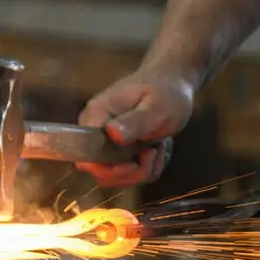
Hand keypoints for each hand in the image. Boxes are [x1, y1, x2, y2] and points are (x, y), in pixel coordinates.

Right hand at [76, 63, 194, 186]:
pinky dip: (148, 169)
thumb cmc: (165, 90)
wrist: (173, 84)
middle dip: (130, 173)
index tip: (133, 164)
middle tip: (153, 153)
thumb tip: (112, 133)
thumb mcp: (157, 106)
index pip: (85, 154)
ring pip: (116, 176)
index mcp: (96, 115)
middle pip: (100, 171)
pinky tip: (158, 151)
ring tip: (158, 149)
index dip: (107, 168)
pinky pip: (129, 173)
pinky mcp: (119, 150)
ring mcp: (106, 142)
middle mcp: (95, 131)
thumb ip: (135, 121)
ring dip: (143, 171)